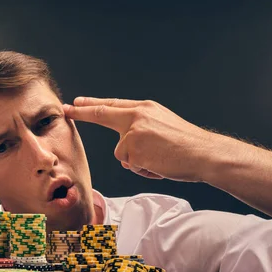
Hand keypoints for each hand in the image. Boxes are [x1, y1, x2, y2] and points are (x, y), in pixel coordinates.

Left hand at [63, 97, 218, 181]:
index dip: (94, 104)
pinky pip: (130, 164)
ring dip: (137, 161)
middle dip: (83, 112)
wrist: (203, 153)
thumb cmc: (187, 145)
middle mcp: (137, 116)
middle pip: (103, 114)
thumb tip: (125, 153)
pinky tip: (159, 164)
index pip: (113, 105)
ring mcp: (133, 131)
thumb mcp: (163, 126)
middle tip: (68, 109)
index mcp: (145, 109)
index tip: (78, 102)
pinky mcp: (132, 148)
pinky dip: (142, 169)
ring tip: (160, 159)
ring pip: (122, 152)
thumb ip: (140, 132)